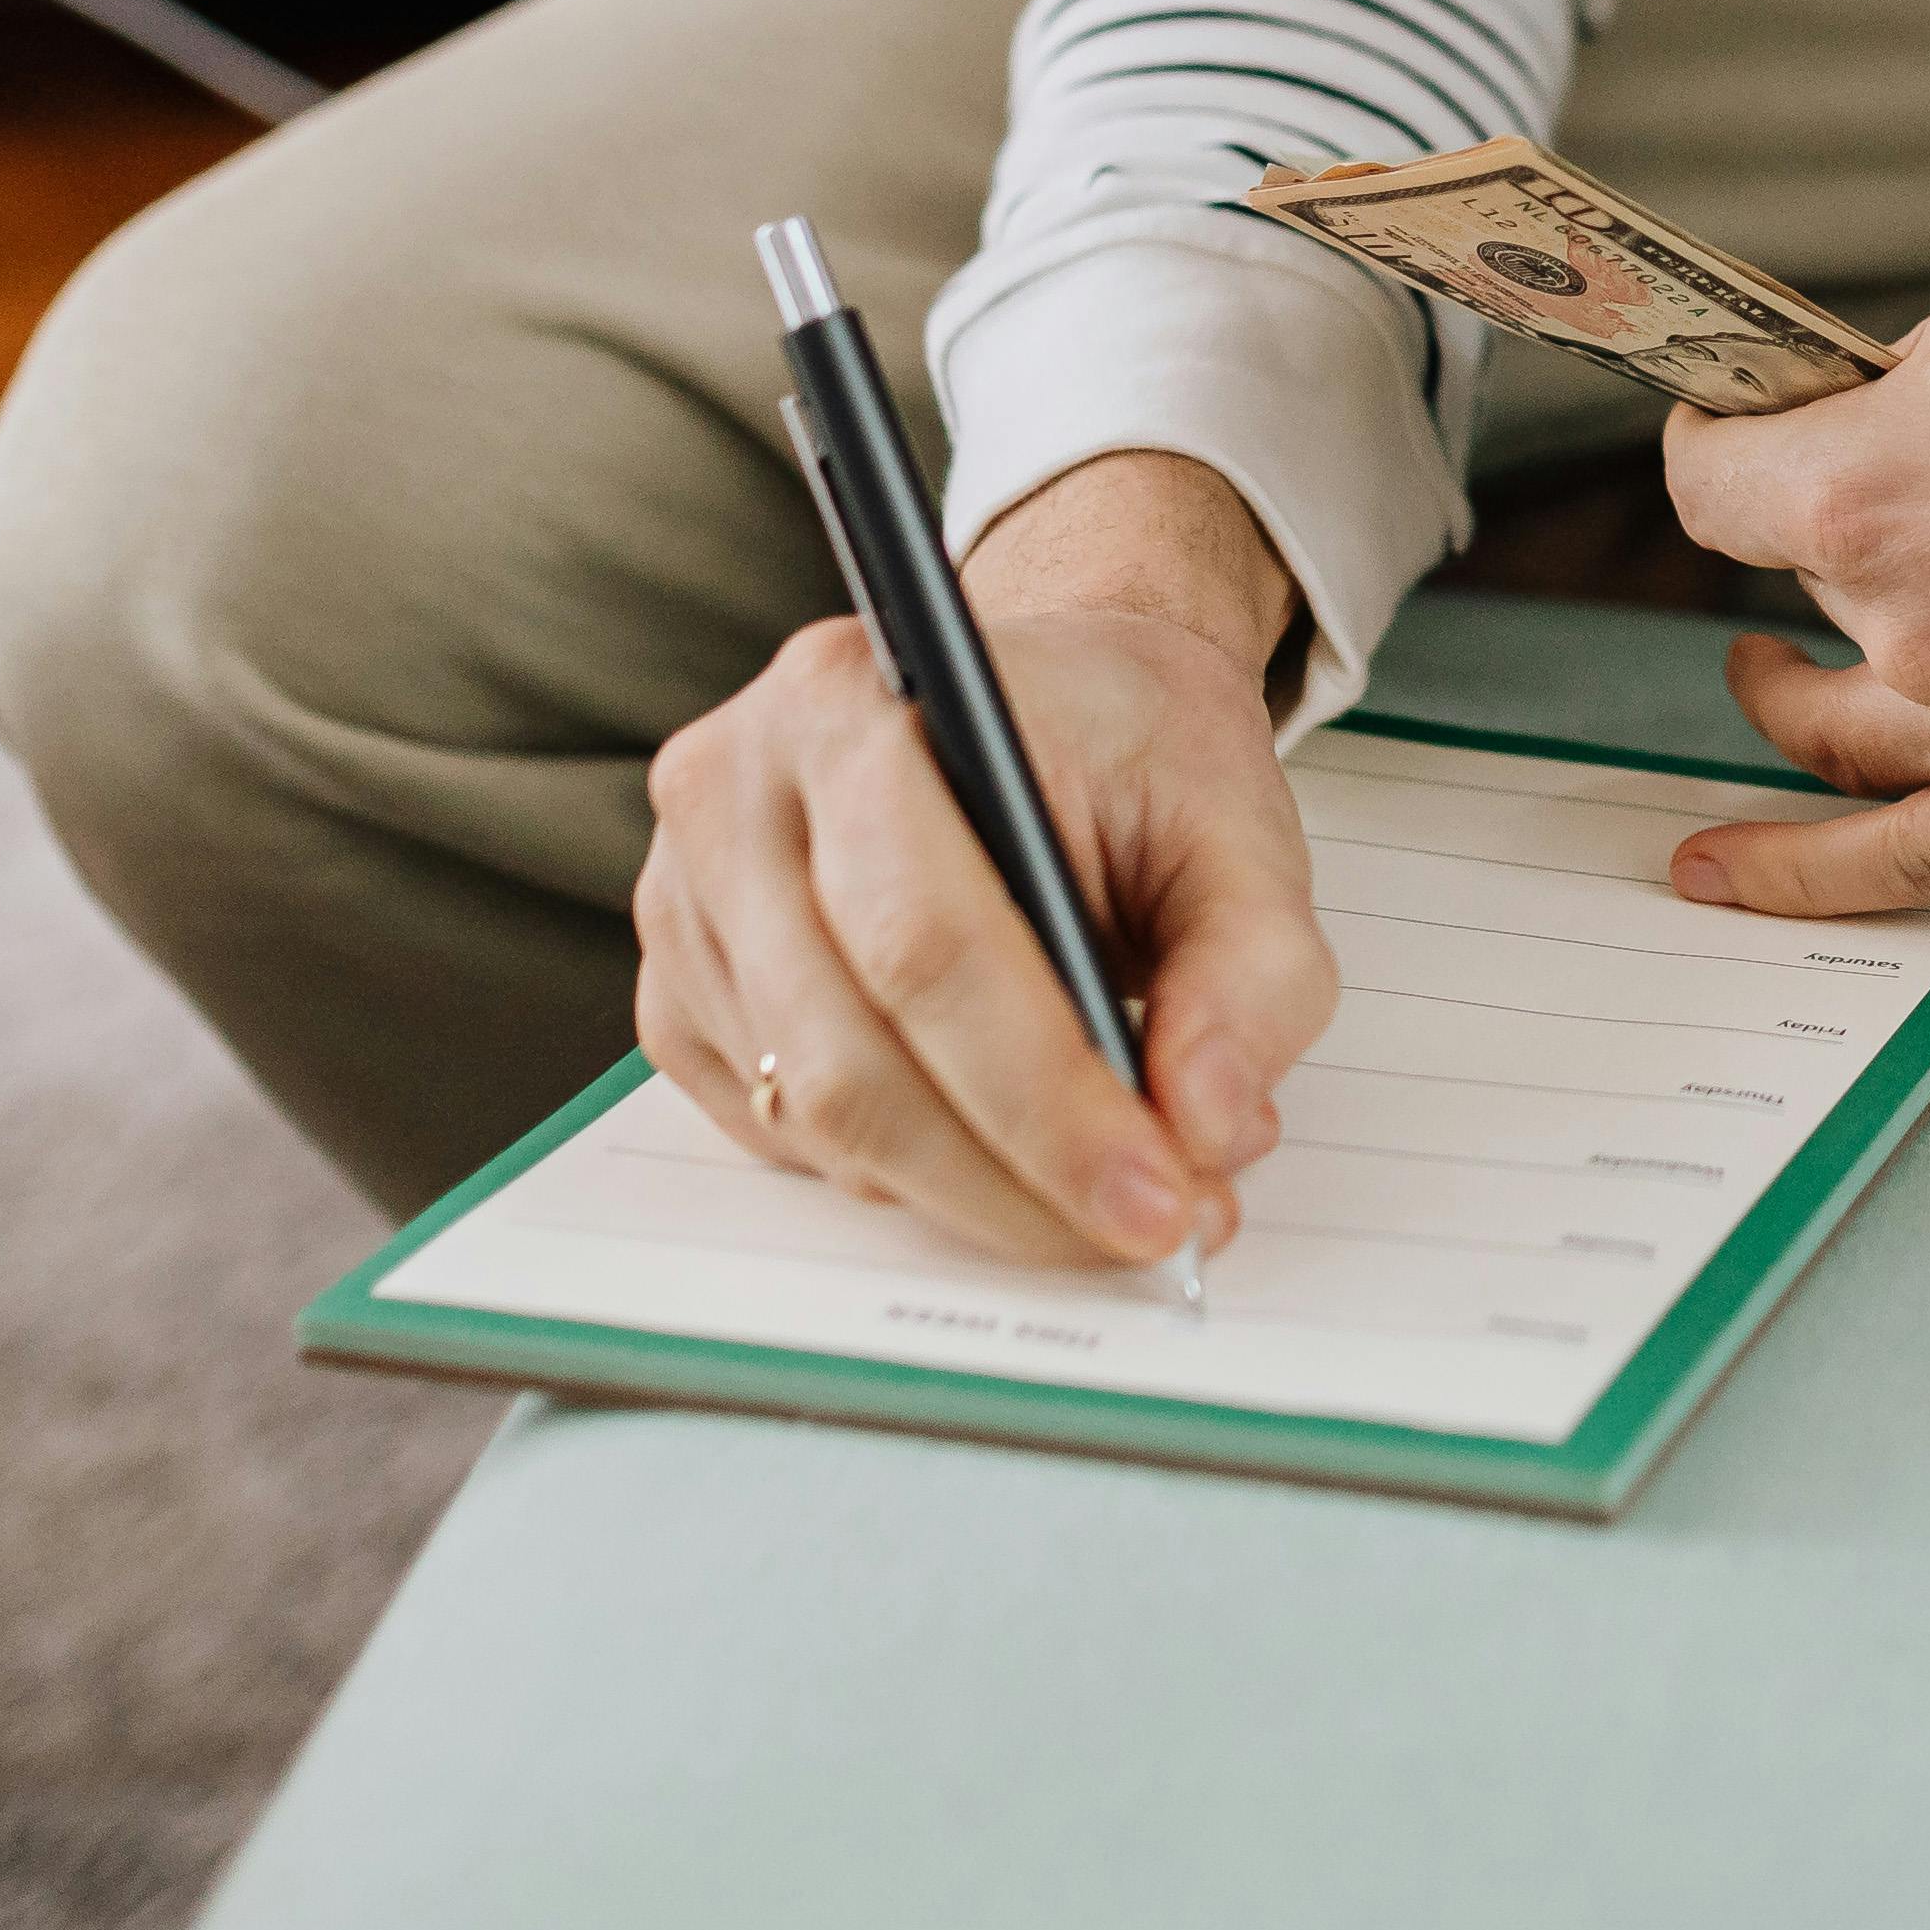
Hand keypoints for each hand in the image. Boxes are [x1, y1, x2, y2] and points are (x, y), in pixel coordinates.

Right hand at [632, 450, 1336, 1271]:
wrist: (1054, 696)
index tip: (1159, 1201)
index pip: (928, 944)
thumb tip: (1207, 1131)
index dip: (1046, 1101)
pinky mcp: (678, 988)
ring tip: (1103, 1190)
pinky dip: (899, 1173)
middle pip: (852, 1056)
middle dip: (1014, 1181)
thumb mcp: (1241, 831)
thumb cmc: (1133, 753)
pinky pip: (776, 1133)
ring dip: (968, 1192)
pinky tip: (996, 1143)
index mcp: (852, 703)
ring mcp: (684, 898)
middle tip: (1149, 1233)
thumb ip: (1250, 975)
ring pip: (813, 1115)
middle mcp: (733, 791)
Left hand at [1651, 133, 1929, 916]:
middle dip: (1811, 534)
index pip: (1719, 487)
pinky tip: (1720, 869)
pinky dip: (1806, 876)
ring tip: (1767, 674)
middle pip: (1799, 600)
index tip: (1748, 421)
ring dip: (1799, 694)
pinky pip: (1925, 865)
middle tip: (1829, 496)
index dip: (1730, 435)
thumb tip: (1860, 415)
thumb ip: (1920, 377)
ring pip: (1853, 735)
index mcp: (1884, 490)